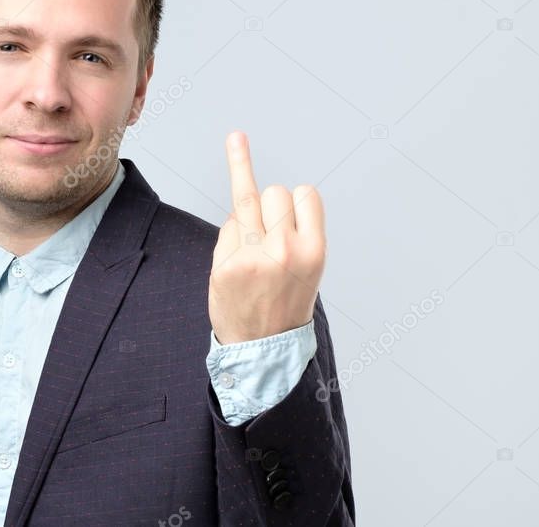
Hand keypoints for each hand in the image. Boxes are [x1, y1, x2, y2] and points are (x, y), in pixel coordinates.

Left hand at [208, 131, 326, 343]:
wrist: (262, 348)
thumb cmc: (286, 304)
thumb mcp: (310, 268)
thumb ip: (296, 233)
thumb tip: (268, 197)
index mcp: (313, 251)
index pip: (306, 194)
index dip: (297, 199)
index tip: (289, 200)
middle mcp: (285, 250)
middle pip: (275, 192)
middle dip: (270, 204)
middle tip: (268, 229)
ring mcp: (252, 256)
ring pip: (246, 199)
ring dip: (247, 207)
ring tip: (243, 193)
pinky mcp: (225, 264)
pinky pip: (227, 226)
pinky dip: (231, 235)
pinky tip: (236, 256)